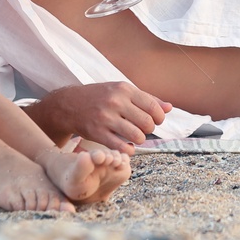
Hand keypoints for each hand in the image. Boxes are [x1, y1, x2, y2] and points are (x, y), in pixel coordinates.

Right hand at [36, 82, 170, 152]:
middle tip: (143, 129)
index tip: (155, 120)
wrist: (70, 105)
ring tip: (135, 137)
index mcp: (124, 89)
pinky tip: (127, 146)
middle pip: (147, 123)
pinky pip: (121, 147)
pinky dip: (129, 150)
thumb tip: (170, 107)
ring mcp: (105, 118)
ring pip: (137, 136)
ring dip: (140, 140)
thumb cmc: (101, 97)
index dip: (159, 118)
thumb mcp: (123, 91)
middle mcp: (115, 102)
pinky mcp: (97, 133)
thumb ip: (147, 99)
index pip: (153, 107)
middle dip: (149, 129)